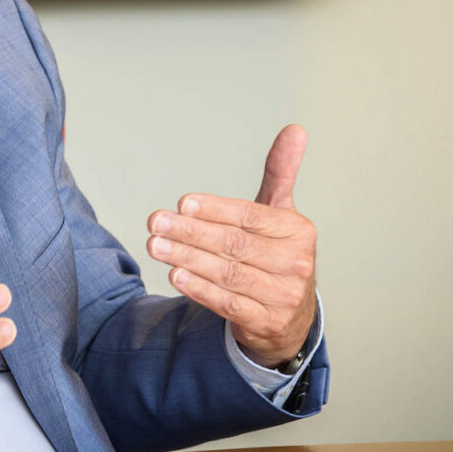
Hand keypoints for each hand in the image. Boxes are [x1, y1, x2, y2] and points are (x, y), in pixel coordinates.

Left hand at [145, 124, 316, 367]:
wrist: (291, 317)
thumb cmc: (276, 255)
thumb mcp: (279, 214)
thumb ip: (280, 173)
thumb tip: (294, 129)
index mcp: (298, 231)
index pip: (251, 216)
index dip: (215, 209)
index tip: (182, 203)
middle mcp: (295, 263)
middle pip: (235, 244)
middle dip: (190, 232)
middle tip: (155, 222)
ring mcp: (283, 296)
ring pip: (228, 273)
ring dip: (187, 259)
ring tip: (156, 246)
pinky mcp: (267, 322)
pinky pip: (228, 304)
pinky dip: (200, 289)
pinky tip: (176, 276)